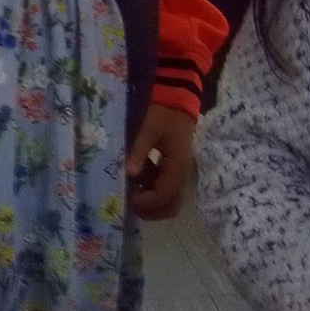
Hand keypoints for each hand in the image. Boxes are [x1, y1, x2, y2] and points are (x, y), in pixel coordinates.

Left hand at [126, 103, 195, 220]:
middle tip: (129, 201)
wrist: (177, 100)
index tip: (127, 197)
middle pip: (170, 206)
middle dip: (149, 210)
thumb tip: (128, 174)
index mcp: (178, 165)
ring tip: (131, 190)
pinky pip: (164, 188)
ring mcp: (179, 173)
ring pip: (168, 201)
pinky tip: (136, 178)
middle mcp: (182, 173)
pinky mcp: (174, 170)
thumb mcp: (148, 129)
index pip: (164, 196)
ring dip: (149, 201)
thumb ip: (139, 152)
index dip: (145, 202)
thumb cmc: (163, 113)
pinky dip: (150, 190)